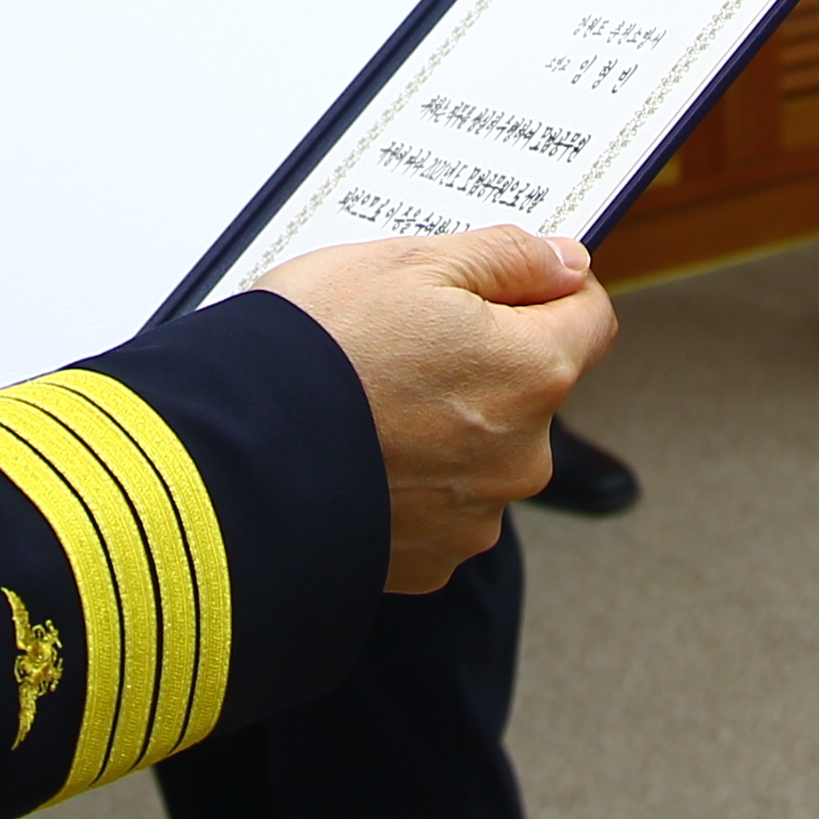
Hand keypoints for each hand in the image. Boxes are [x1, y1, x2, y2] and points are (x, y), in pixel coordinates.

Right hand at [259, 227, 614, 592]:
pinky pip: (439, 505)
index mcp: (532, 372)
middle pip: (532, 388)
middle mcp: (522, 456)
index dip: (549, 287)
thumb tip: (565, 260)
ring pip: (483, 449)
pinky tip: (357, 451)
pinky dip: (410, 479)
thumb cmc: (311, 352)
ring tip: (366, 399)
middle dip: (485, 359)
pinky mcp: (428, 562)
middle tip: (403, 337)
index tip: (505, 279)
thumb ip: (506, 256)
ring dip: (446, 423)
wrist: (227, 460)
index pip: (591, 317)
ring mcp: (476, 517)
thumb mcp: (410, 262)